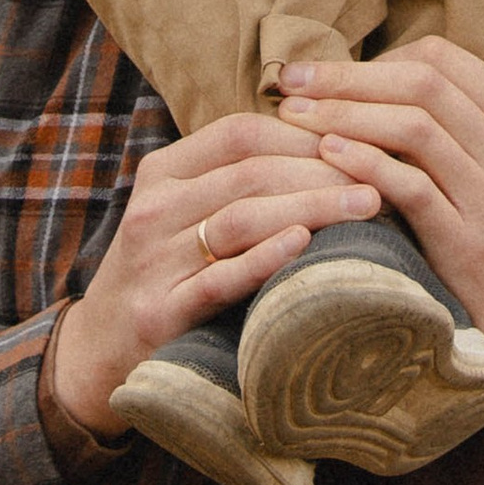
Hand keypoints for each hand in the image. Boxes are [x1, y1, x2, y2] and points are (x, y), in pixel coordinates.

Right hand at [48, 114, 374, 436]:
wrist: (99, 351)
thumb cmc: (167, 272)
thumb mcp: (186, 212)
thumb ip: (238, 179)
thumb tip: (334, 142)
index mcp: (162, 172)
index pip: (240, 133)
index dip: (304, 132)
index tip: (361, 138)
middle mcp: (153, 209)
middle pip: (249, 172)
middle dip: (323, 168)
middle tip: (384, 172)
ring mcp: (153, 261)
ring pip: (240, 218)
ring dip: (311, 205)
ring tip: (368, 204)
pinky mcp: (160, 312)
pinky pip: (219, 279)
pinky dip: (264, 258)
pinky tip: (305, 244)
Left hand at [275, 43, 483, 441]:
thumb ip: (467, 125)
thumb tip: (388, 80)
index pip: (443, 59)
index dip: (379, 58)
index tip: (332, 74)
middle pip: (422, 83)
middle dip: (347, 76)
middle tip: (292, 79)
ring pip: (413, 127)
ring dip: (344, 113)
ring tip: (295, 116)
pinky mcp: (469, 241)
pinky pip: (410, 187)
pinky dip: (363, 163)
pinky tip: (325, 155)